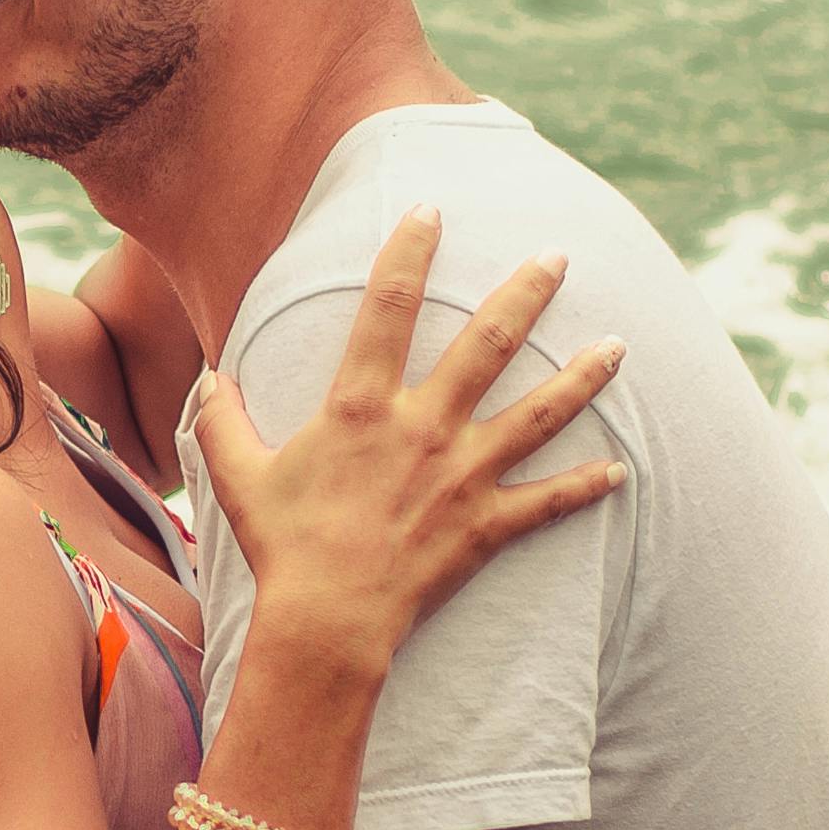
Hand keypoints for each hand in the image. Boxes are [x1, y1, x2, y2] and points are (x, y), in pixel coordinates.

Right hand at [190, 222, 623, 682]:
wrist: (328, 621)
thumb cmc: (283, 546)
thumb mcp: (238, 476)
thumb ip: (221, 421)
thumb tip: (209, 381)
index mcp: (363, 405)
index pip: (388, 305)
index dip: (409, 249)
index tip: (430, 208)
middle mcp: (423, 426)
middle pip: (489, 343)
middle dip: (527, 293)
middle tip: (559, 257)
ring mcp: (463, 474)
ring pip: (539, 412)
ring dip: (582, 376)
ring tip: (619, 345)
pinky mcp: (486, 524)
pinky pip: (547, 501)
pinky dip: (585, 487)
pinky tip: (618, 471)